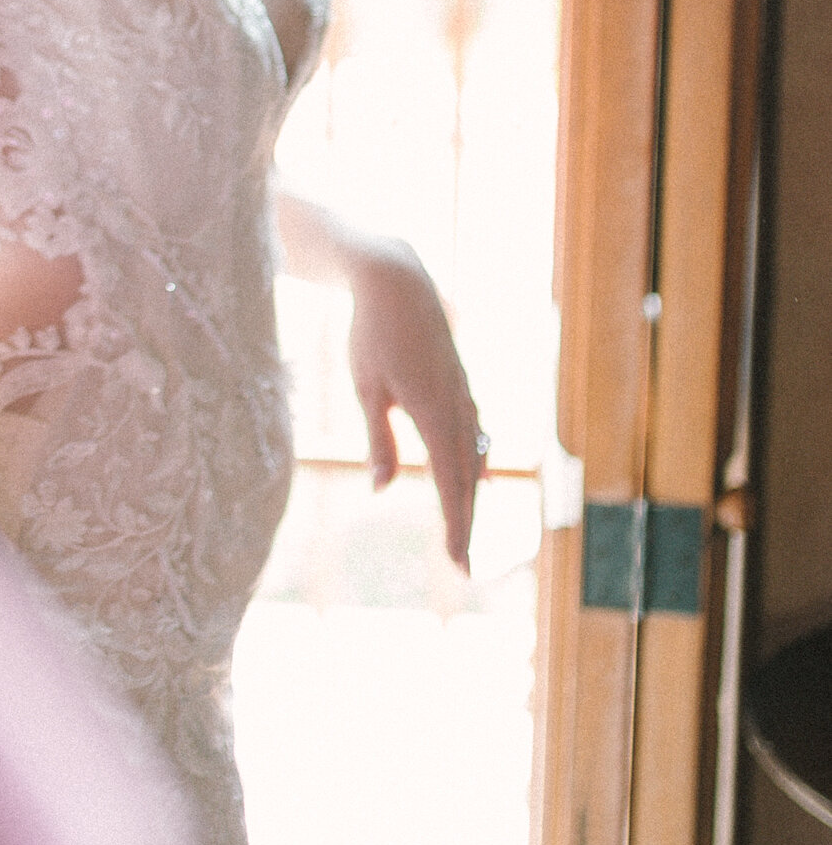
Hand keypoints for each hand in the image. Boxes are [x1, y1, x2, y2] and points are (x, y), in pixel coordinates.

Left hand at [344, 235, 484, 568]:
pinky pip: (474, 432)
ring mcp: (463, 393)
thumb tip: (382, 490)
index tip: (457, 562)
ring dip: (470, 494)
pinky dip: (474, 461)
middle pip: (467, 476)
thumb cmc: (372, 332)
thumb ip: (379, 440)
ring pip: (474, 455)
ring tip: (465, 532)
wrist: (397, 279)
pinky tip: (477, 477)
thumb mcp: (366, 388)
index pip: (450, 482)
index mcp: (434, 412)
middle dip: (465, 521)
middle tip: (461, 565)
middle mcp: (459, 406)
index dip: (456, 525)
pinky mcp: (459, 382)